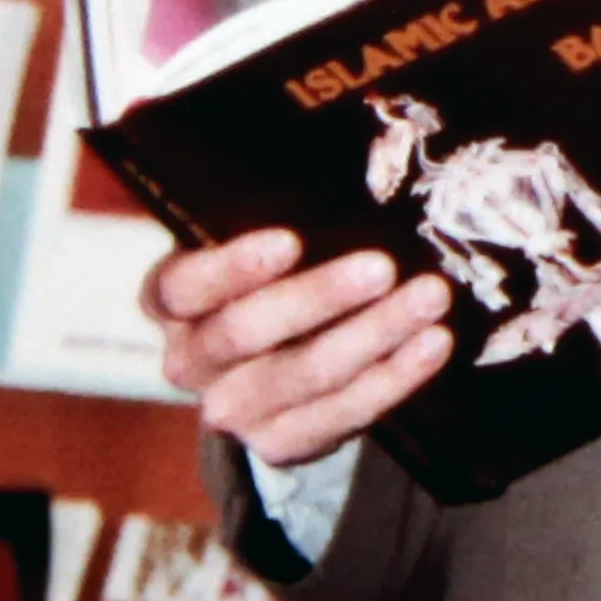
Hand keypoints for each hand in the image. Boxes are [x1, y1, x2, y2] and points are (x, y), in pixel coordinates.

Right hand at [148, 228, 453, 466]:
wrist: (261, 365)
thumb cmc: (263, 277)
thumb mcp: (250, 241)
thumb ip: (275, 205)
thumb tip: (347, 156)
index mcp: (168, 300)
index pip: (184, 285)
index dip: (233, 266)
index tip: (290, 241)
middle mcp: (188, 360)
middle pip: (247, 332)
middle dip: (320, 296)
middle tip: (381, 266)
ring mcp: (231, 409)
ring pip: (304, 374)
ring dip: (374, 333)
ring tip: (428, 296)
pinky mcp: (278, 444)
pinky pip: (341, 414)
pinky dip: (394, 377)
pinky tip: (432, 343)